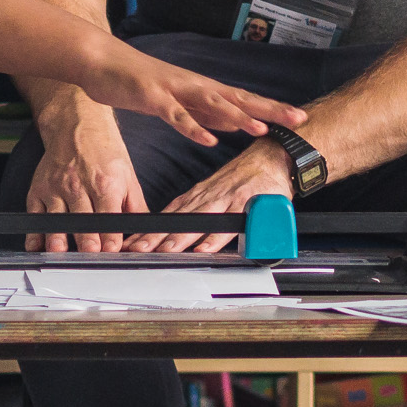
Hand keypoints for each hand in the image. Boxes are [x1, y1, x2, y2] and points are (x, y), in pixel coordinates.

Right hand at [24, 108, 145, 253]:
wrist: (76, 125)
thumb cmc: (104, 153)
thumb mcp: (128, 176)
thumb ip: (136, 207)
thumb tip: (147, 232)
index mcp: (105, 183)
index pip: (108, 214)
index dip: (110, 235)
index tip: (111, 251)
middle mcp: (79, 184)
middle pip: (82, 218)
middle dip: (86, 238)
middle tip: (89, 254)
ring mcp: (56, 187)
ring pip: (56, 217)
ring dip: (57, 236)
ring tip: (59, 251)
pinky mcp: (39, 189)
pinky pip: (35, 214)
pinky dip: (34, 231)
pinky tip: (36, 245)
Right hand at [68, 35, 305, 147]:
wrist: (103, 61)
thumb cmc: (140, 83)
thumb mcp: (180, 102)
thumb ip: (206, 114)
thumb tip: (235, 125)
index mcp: (202, 89)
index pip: (244, 99)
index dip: (272, 108)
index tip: (299, 118)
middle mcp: (194, 86)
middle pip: (238, 99)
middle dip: (269, 110)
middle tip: (298, 120)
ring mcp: (174, 90)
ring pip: (211, 104)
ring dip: (237, 117)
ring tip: (260, 130)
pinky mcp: (153, 97)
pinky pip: (175, 115)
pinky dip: (193, 127)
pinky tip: (208, 140)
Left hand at [134, 142, 293, 253]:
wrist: (273, 156)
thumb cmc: (246, 177)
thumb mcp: (216, 190)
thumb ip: (198, 209)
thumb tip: (175, 229)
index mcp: (199, 196)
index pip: (168, 216)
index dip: (149, 231)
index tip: (132, 244)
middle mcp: (208, 197)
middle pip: (177, 220)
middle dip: (157, 236)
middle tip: (138, 250)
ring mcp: (226, 199)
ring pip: (199, 221)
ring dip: (180, 237)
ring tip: (164, 251)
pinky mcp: (245, 202)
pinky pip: (229, 223)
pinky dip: (216, 236)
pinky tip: (204, 247)